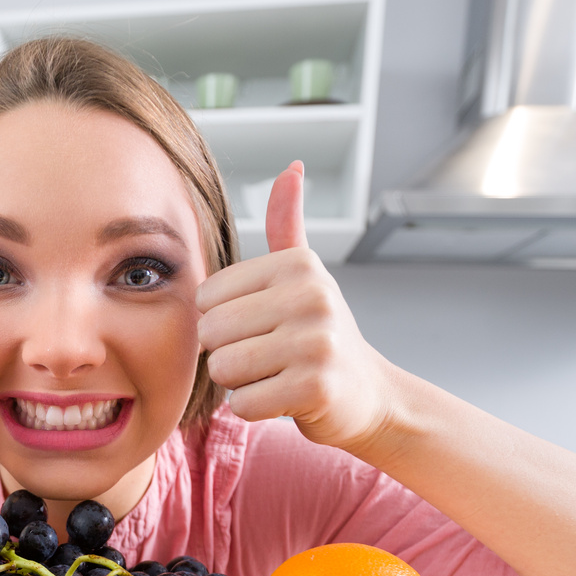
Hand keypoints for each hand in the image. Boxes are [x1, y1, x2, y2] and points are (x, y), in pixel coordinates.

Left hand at [195, 163, 395, 452]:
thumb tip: (291, 167)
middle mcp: (311, 296)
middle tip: (265, 357)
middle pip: (211, 332)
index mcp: (298, 265)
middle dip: (227, 354)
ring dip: (239, 382)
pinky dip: (253, 408)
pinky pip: (242, 403)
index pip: (207, 296)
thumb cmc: (320, 334)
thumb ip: (288, 224)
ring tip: (273, 375)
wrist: (368, 394)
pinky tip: (283, 399)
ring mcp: (316, 342)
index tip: (259, 327)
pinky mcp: (315, 388)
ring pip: (224, 368)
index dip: (221, 321)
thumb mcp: (305, 275)